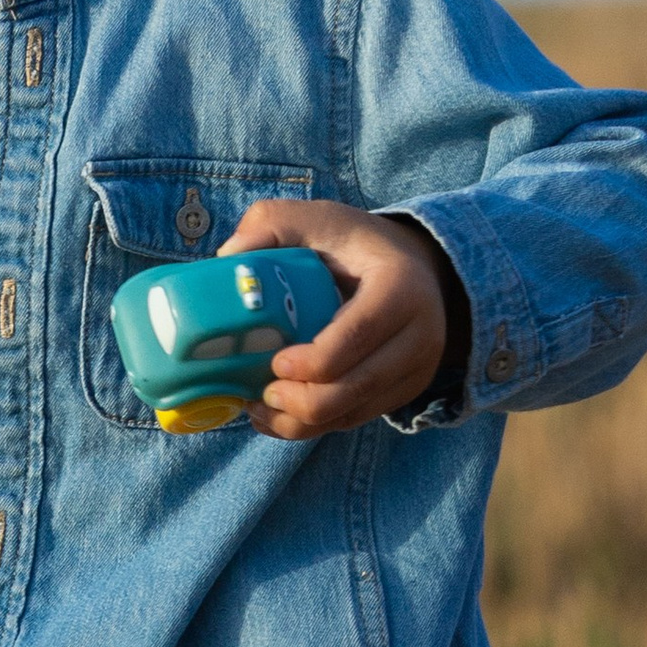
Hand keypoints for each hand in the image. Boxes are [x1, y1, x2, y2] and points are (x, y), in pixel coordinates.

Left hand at [219, 201, 454, 439]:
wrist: (417, 267)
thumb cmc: (355, 244)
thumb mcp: (317, 219)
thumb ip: (271, 226)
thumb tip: (227, 258)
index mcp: (400, 288)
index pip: (355, 338)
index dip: (310, 363)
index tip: (275, 363)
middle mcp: (419, 335)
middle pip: (351, 389)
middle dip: (297, 402)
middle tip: (259, 392)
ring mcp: (415, 370)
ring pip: (350, 416)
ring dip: (298, 422)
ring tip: (259, 406)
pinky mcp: (403, 393)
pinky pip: (353, 421)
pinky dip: (312, 426)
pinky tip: (279, 413)